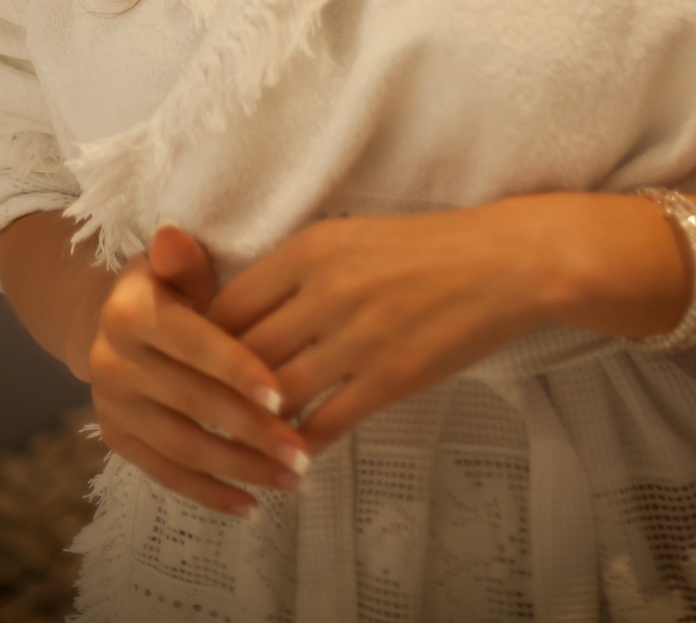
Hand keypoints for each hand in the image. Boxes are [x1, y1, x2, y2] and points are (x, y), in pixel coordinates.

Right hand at [87, 224, 311, 517]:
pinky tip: (251, 505)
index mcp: (129, 312)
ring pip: (182, 446)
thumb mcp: (175, 264)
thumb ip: (182, 258)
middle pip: (191, 402)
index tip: (281, 396)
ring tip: (291, 477)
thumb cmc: (168, 286)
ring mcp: (111, 405)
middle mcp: (111, 361)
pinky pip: (165, 473)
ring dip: (239, 468)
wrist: (110, 320)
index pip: (190, 343)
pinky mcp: (116, 438)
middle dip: (251, 431)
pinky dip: (208, 493)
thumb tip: (174, 238)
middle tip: (302, 451)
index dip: (235, 369)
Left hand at [209, 210, 532, 455]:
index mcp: (310, 248)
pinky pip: (327, 423)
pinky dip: (302, 446)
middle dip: (215, 389)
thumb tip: (244, 312)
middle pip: (243, 353)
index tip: (192, 363)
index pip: (229, 303)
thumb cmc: (424, 247)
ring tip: (232, 447)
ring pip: (278, 395)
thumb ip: (298, 270)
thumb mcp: (350, 237)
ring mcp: (357, 338)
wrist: (503, 263)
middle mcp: (325, 291)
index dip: (203, 340)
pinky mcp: (390, 379)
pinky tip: (291, 459)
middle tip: (197, 415)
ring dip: (252, 427)